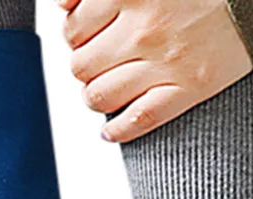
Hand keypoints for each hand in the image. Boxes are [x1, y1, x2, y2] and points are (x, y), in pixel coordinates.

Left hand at [59, 0, 252, 142]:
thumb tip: (63, 5)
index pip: (74, 28)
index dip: (75, 35)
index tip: (87, 37)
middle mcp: (143, 29)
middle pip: (81, 66)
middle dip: (84, 67)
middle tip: (98, 64)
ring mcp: (165, 63)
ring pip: (100, 96)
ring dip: (95, 97)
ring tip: (104, 92)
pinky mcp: (188, 88)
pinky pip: (137, 121)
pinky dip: (116, 131)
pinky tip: (110, 131)